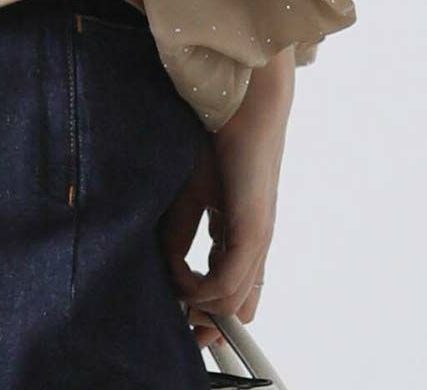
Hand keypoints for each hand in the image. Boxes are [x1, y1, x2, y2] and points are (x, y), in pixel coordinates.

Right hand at [157, 48, 293, 347]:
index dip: (201, 306)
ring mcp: (257, 241)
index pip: (228, 289)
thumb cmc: (216, 141)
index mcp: (240, 235)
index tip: (173, 305)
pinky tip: (180, 277)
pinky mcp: (254, 233)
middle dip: (200, 320)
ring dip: (194, 302)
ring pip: (229, 301)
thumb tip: (169, 270)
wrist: (241, 106)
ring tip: (169, 283)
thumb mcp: (190, 196)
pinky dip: (200, 290)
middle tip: (173, 315)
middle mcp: (253, 244)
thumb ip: (180, 234)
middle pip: (233, 306)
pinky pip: (228, 284)